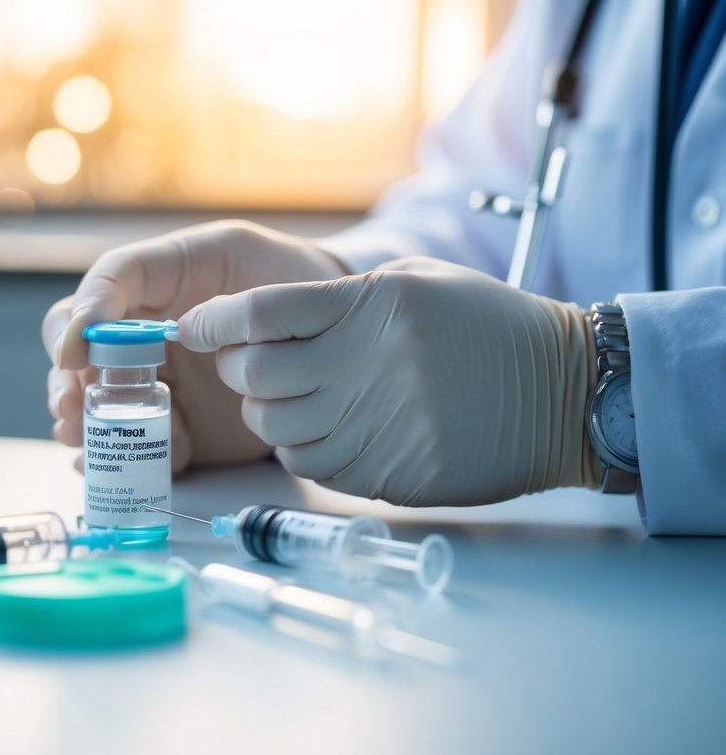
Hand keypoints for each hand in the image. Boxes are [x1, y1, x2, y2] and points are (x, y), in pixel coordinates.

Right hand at [42, 220, 347, 470]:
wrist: (336, 329)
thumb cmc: (279, 275)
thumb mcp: (229, 248)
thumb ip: (180, 269)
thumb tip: (153, 324)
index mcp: (148, 287)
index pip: (95, 299)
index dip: (75, 324)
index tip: (72, 353)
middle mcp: (141, 338)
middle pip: (80, 359)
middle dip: (67, 385)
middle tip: (70, 408)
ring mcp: (159, 386)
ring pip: (100, 408)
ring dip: (84, 426)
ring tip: (82, 441)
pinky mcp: (183, 429)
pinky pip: (142, 447)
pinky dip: (124, 458)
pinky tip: (117, 465)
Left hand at [177, 257, 599, 504]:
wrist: (562, 394)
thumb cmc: (487, 326)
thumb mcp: (415, 281)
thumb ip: (338, 296)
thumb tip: (259, 319)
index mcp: (371, 306)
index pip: (261, 312)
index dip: (213, 319)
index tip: (192, 325)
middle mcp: (367, 366)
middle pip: (254, 374)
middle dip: (235, 367)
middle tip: (247, 360)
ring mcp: (377, 426)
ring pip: (273, 427)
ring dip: (267, 410)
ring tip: (293, 395)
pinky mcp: (387, 474)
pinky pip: (310, 465)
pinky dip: (300, 448)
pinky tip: (324, 428)